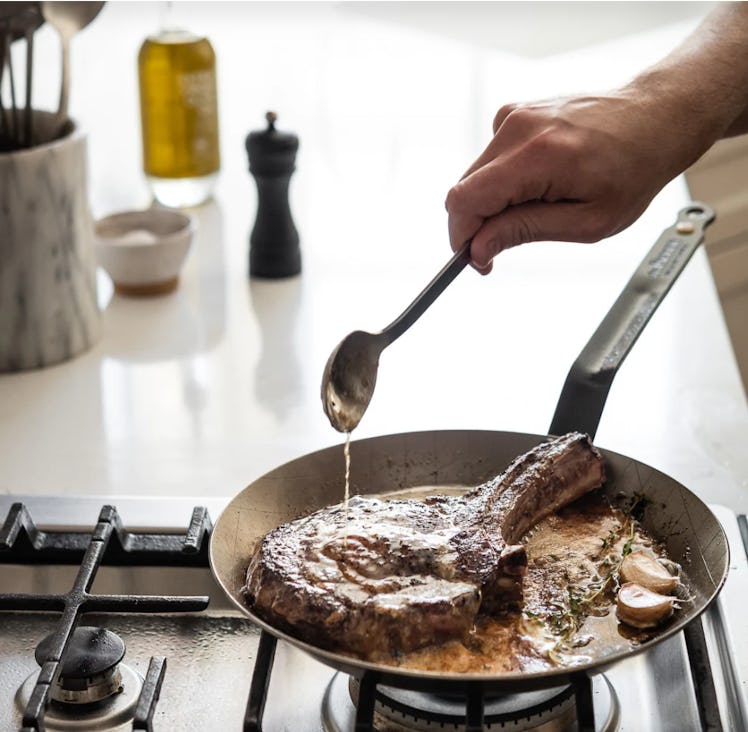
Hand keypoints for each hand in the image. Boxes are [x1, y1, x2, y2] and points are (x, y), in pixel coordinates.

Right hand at [445, 92, 691, 273]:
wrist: (655, 117)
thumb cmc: (633, 169)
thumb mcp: (587, 222)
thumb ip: (525, 231)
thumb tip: (479, 247)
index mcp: (537, 156)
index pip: (466, 200)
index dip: (461, 236)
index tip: (475, 258)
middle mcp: (518, 128)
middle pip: (464, 189)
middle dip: (477, 224)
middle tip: (505, 244)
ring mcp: (515, 115)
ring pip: (475, 176)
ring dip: (493, 202)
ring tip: (538, 205)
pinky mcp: (516, 112)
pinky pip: (490, 159)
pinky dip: (503, 180)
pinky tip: (539, 181)